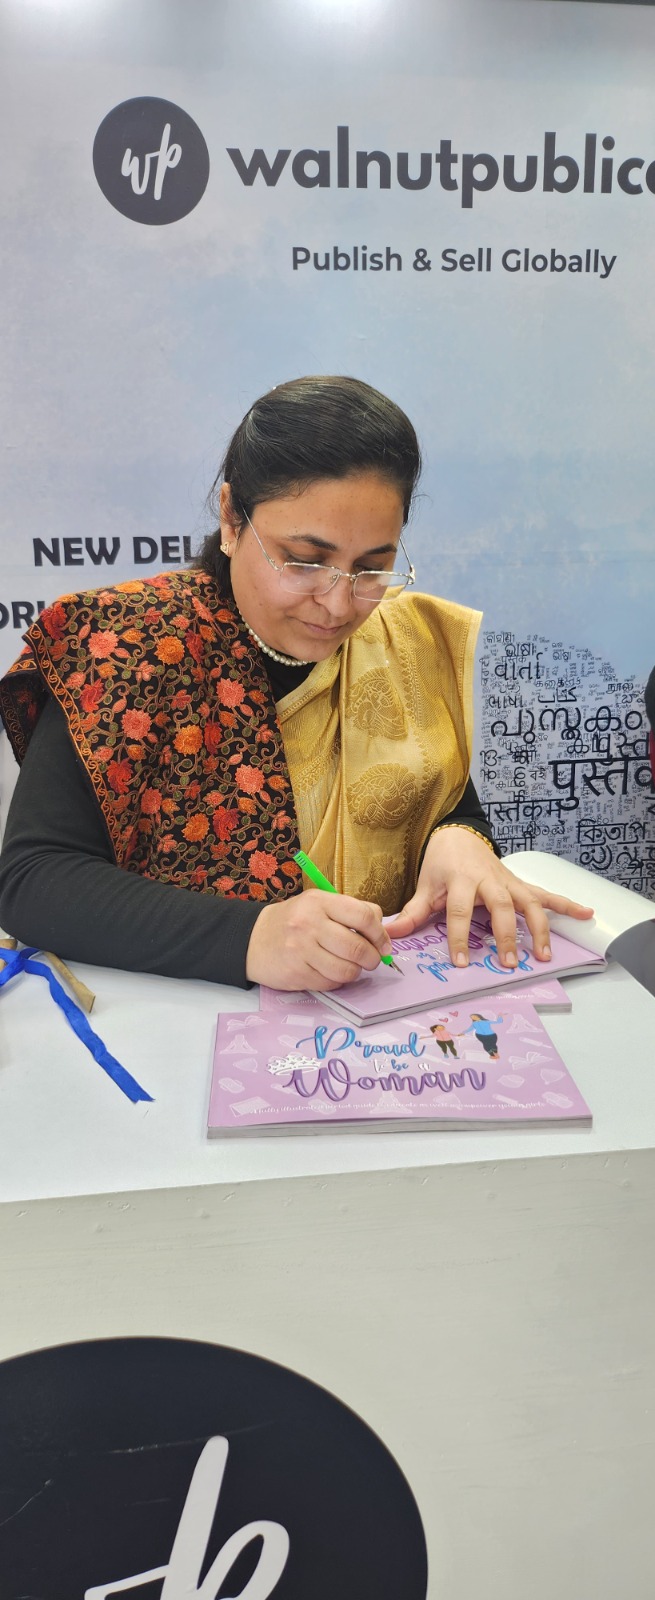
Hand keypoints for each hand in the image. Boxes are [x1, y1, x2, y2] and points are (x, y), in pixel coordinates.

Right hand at [245, 888, 393, 989]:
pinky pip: (330, 983)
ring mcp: (301, 951)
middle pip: (357, 948)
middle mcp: (309, 924)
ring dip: (355, 972)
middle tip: (373, 960)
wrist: (252, 939)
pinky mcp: (296, 973)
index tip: (383, 944)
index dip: (380, 934)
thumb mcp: (318, 904)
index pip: (363, 916)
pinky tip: (329, 971)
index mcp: (319, 902)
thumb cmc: (294, 921)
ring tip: (350, 966)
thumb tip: (382, 929)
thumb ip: (351, 911)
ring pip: (347, 970)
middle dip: (373, 958)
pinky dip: (337, 981)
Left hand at [384, 827, 593, 969]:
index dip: (460, 938)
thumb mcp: (424, 886)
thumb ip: (412, 913)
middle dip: (506, 935)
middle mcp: (489, 880)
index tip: (461, 963)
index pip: (460, 911)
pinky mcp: (520, 884)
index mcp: (461, 880)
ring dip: (540, 928)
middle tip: (508, 962)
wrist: (458, 834)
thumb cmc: (441, 864)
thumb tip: (390, 933)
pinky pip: (546, 895)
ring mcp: (509, 882)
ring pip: (530, 903)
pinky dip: (567, 904)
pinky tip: (587, 914)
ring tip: (544, 955)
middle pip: (501, 907)